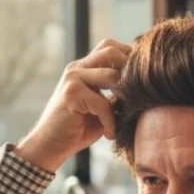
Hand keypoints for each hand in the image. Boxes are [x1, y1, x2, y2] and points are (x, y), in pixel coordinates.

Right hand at [15, 38, 129, 171]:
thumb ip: (116, 95)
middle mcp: (77, 68)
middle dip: (128, 71)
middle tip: (135, 95)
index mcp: (84, 68)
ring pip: (110, 75)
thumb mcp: (102, 107)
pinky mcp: (71, 94)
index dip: (127, 57)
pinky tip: (109, 134)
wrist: (51, 145)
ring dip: (123, 97)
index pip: (109, 47)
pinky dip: (110, 122)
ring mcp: (73, 79)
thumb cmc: (78, 129)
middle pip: (111, 51)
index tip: (140, 80)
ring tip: (123, 116)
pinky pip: (102, 103)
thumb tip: (142, 89)